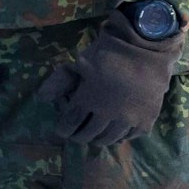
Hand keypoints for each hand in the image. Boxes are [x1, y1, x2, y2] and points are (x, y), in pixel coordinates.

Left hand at [35, 9, 181, 146]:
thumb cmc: (109, 53)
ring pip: (111, 138)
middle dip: (80, 136)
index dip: (63, 129)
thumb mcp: (81, 62)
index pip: (71, 122)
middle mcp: (108, 115)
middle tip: (77, 136)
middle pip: (90, 134)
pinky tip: (118, 134)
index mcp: (88, 100)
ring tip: (97, 138)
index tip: (61, 131)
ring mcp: (128, 119)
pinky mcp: (146, 119)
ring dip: (101, 139)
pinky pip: (131, 136)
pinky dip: (123, 136)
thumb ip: (62, 81)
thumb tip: (41, 97)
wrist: (144, 49)